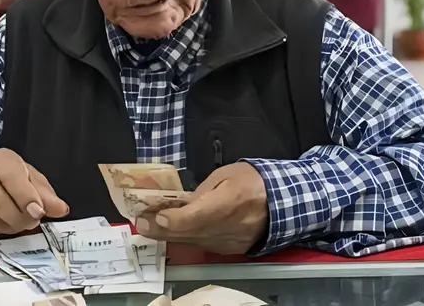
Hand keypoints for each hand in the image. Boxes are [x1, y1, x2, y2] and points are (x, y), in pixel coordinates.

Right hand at [0, 149, 68, 236]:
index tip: (39, 212)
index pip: (12, 178)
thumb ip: (46, 195)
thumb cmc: (9, 178)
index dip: (26, 197)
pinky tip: (1, 224)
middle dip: (20, 218)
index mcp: (0, 159)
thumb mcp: (31, 180)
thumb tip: (61, 209)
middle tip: (31, 222)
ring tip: (18, 223)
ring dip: (9, 227)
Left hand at [135, 163, 268, 254]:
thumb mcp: (227, 174)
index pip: (197, 217)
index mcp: (230, 202)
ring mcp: (227, 242)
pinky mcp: (228, 249)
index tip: (155, 217)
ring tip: (150, 226)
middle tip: (141, 223)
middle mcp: (227, 227)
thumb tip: (182, 203)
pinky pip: (201, 244)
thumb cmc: (254, 181)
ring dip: (169, 234)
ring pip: (192, 241)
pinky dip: (185, 237)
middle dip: (161, 229)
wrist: (282, 204)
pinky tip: (172, 231)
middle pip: (189, 233)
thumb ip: (202, 190)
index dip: (174, 220)